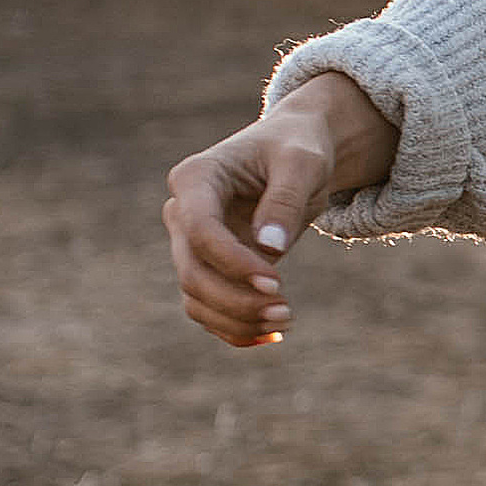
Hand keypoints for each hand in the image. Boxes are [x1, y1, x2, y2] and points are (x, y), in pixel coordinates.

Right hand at [163, 74, 394, 348]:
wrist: (297, 154)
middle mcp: (182, 212)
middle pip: (192, 271)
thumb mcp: (303, 163)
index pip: (199, 230)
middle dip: (236, 301)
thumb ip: (285, 199)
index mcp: (196, 178)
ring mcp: (191, 242)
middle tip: (286, 311)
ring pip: (196, 297)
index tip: (276, 284)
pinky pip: (208, 307)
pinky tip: (270, 336)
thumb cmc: (299, 149)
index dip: (233, 263)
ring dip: (236, 320)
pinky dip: (234, 328)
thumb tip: (269, 247)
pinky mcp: (209, 265)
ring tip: (284, 321)